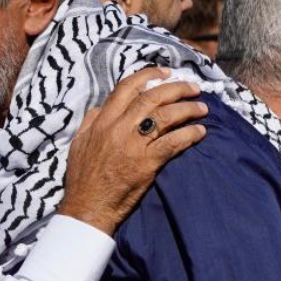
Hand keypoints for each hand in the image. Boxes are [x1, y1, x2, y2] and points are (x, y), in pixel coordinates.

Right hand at [59, 67, 207, 234]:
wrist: (88, 207)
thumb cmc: (82, 178)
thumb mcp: (78, 143)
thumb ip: (90, 122)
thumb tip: (100, 107)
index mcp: (102, 121)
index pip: (127, 88)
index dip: (149, 75)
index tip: (166, 73)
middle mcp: (119, 128)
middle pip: (152, 98)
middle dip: (177, 88)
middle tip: (194, 88)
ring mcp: (133, 145)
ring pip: (165, 116)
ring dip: (188, 109)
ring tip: (203, 108)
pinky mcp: (147, 163)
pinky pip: (173, 143)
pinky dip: (189, 135)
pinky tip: (201, 132)